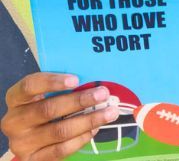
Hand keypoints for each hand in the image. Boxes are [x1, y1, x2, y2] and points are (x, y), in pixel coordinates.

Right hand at [1, 72, 118, 160]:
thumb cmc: (43, 104)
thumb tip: (94, 80)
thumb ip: (62, 86)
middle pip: (48, 110)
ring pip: (59, 131)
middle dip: (79, 101)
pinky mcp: (32, 160)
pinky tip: (94, 129)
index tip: (76, 79)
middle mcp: (14, 121)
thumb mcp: (45, 93)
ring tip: (109, 113)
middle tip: (103, 94)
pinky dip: (81, 138)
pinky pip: (61, 150)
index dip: (52, 82)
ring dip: (88, 121)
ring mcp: (22, 143)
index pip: (30, 85)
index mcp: (16, 98)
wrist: (29, 136)